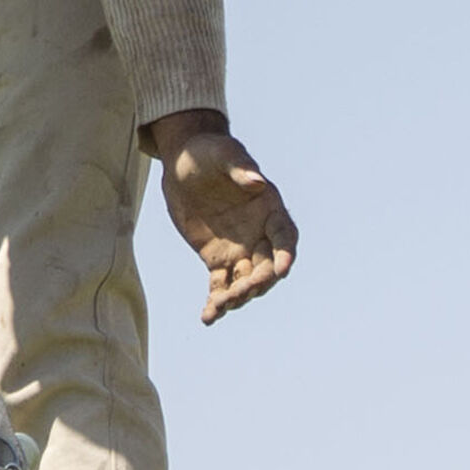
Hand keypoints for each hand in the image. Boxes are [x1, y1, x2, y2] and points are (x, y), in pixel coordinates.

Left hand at [146, 114, 297, 323]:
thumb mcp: (223, 154)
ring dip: (237, 296)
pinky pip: (221, 286)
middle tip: (240, 293)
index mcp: (270, 208)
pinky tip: (208, 317)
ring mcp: (241, 250)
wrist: (183, 164)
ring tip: (219, 307)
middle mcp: (260, 234)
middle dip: (257, 282)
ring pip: (245, 281)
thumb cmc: (208, 152)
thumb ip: (240, 168)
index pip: (285, 236)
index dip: (286, 254)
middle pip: (267, 266)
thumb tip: (257, 181)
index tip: (282, 270)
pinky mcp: (218, 260)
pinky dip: (216, 302)